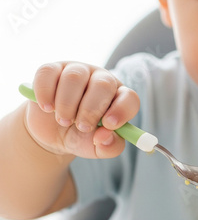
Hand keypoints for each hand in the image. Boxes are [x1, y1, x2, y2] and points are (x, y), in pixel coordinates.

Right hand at [25, 62, 139, 158]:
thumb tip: (105, 137)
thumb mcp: (98, 149)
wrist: (53, 134)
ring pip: (74, 78)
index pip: (129, 98)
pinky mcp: (52, 70)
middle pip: (103, 85)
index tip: (109, 125)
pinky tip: (47, 108)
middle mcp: (101, 81)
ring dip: (67, 105)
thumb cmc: (82, 138)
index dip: (121, 110)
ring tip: (63, 121)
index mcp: (119, 99)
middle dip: (91, 110)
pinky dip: (46, 93)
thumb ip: (110, 147)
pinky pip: (48, 73)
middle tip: (82, 127)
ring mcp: (77, 71)